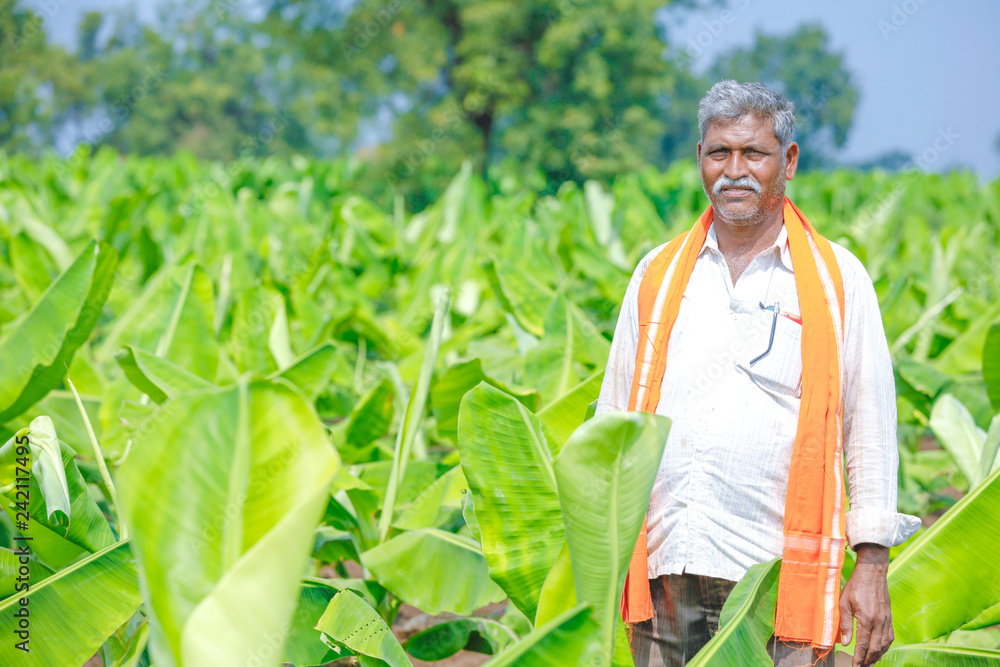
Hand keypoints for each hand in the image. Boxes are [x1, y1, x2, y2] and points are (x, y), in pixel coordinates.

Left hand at [839, 544, 892, 665]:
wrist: (873, 573)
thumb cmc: (856, 586)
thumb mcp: (844, 602)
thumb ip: (844, 623)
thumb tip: (845, 642)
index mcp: (867, 619)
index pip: (863, 645)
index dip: (859, 658)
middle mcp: (879, 622)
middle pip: (875, 648)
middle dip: (868, 661)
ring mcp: (886, 620)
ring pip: (884, 645)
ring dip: (877, 656)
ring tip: (869, 663)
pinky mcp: (890, 618)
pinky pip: (889, 637)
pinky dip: (884, 647)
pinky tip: (879, 651)